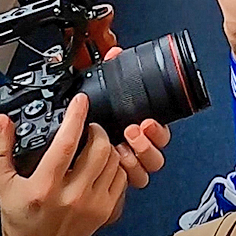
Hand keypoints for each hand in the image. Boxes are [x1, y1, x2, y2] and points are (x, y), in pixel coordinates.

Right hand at [0, 93, 126, 235]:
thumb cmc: (19, 220)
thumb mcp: (4, 184)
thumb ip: (3, 149)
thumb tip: (2, 120)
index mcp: (44, 187)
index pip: (67, 143)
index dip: (76, 117)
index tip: (80, 101)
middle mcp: (71, 196)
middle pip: (99, 148)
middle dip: (96, 130)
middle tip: (88, 127)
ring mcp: (92, 204)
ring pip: (113, 160)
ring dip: (107, 146)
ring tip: (94, 144)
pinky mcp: (106, 210)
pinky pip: (121, 177)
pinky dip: (115, 164)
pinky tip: (101, 163)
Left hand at [100, 48, 171, 190]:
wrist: (74, 159)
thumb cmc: (94, 124)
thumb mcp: (104, 98)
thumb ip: (112, 75)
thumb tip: (115, 52)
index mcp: (140, 130)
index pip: (161, 134)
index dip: (158, 131)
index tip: (147, 121)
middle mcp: (138, 151)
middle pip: (158, 155)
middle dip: (148, 143)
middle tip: (133, 132)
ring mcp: (130, 167)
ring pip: (147, 171)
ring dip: (136, 159)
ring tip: (122, 149)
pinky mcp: (119, 182)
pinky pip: (131, 183)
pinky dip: (125, 175)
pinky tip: (113, 164)